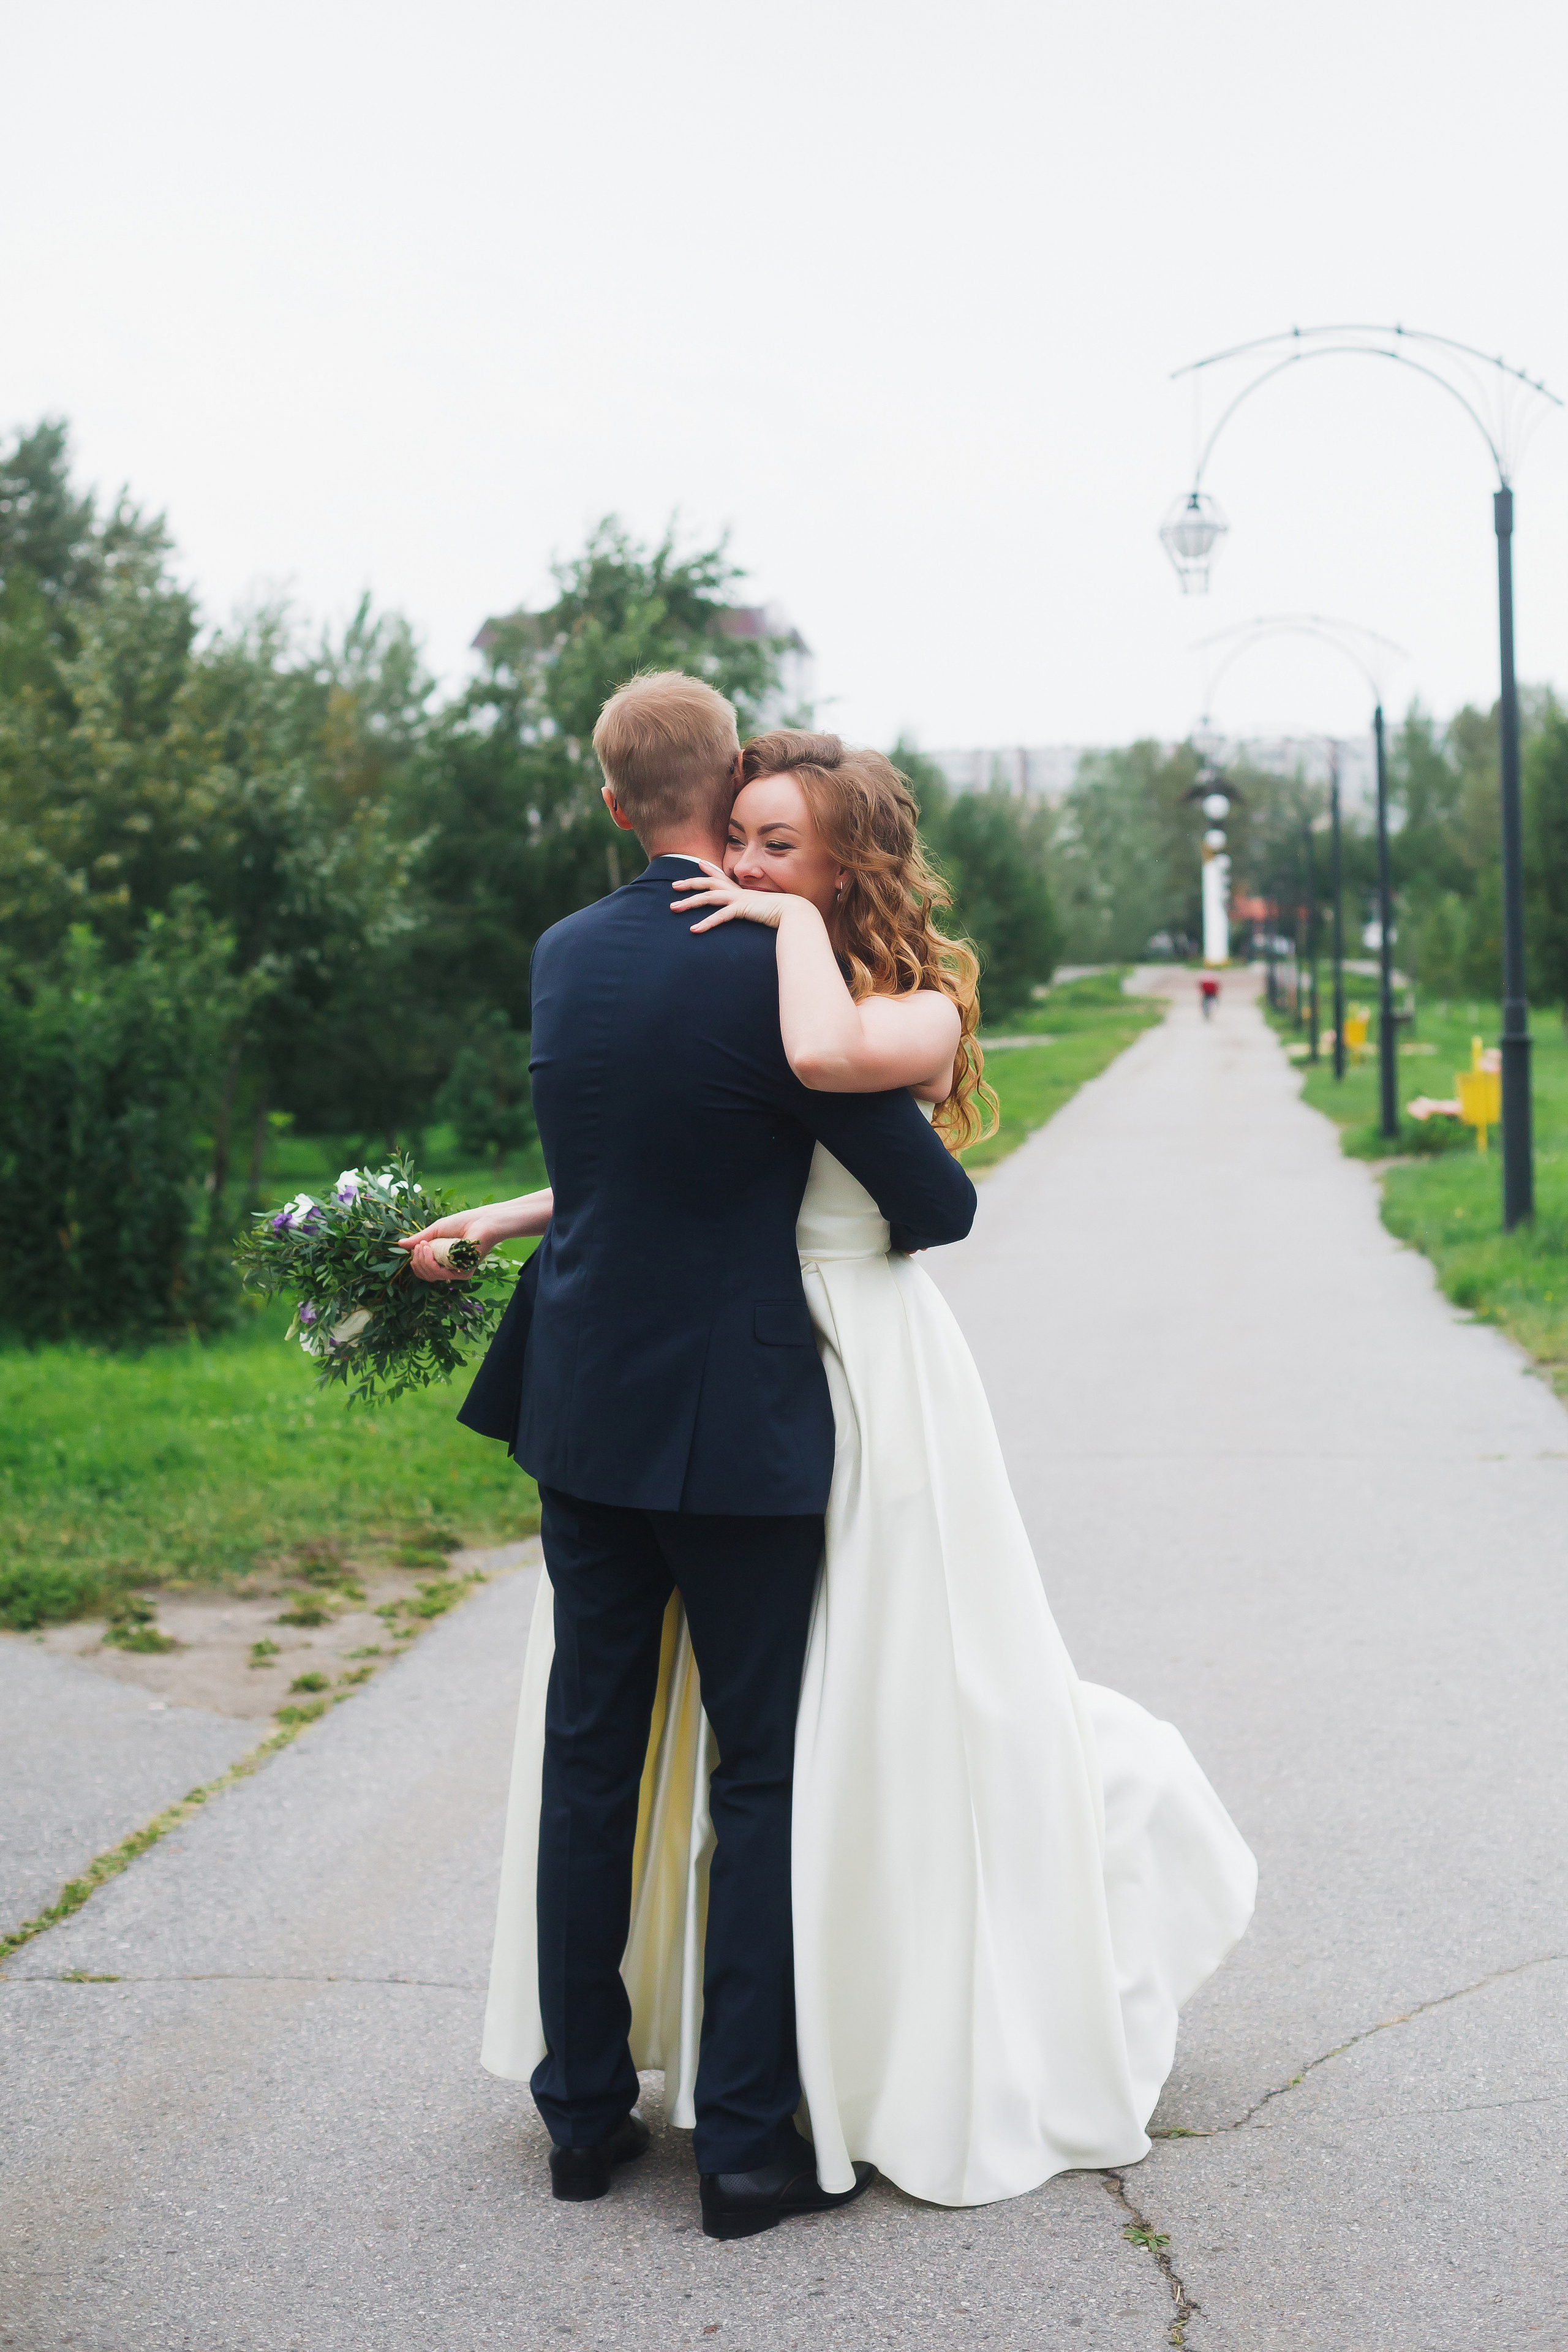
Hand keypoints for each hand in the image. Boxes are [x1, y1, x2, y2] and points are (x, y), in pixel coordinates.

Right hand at [397, 1208, 503, 1282]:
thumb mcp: (435, 1231)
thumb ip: (419, 1239)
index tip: (416, 1246)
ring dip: (422, 1260)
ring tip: (424, 1245)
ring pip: (430, 1275)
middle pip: (425, 1274)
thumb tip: (400, 1244)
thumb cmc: (461, 1223)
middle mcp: (449, 1267)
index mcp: (443, 1259)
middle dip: (417, 1260)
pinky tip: (429, 1248)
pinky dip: (430, 1262)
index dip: (415, 1261)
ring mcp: (457, 1271)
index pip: (424, 1270)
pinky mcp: (464, 1273)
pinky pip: (440, 1274)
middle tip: (420, 1245)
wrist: (481, 1221)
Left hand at [671, 862, 793, 934]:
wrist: (794, 912)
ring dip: (689, 902)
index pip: (722, 876)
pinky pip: (719, 915)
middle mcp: (737, 891)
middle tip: (674, 886)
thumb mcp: (762, 908)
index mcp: (741, 891)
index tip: (699, 863)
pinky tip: (694, 929)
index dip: (709, 869)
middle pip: (708, 883)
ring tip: (673, 908)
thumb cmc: (779, 913)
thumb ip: (753, 907)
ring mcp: (738, 899)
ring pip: (708, 897)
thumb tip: (753, 908)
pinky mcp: (741, 908)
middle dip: (690, 883)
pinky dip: (706, 922)